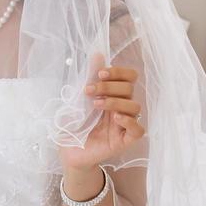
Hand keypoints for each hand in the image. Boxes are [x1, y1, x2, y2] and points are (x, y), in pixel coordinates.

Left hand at [58, 54, 144, 170]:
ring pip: (135, 106)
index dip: (119, 72)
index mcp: (112, 95)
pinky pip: (138, 129)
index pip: (129, 77)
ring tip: (95, 105)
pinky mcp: (125, 141)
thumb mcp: (76, 100)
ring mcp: (124, 124)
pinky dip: (129, 122)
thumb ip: (88, 78)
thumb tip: (97, 54)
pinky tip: (115, 119)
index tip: (99, 73)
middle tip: (89, 91)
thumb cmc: (72, 125)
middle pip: (129, 89)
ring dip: (115, 102)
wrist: (67, 151)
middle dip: (109, 86)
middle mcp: (121, 108)